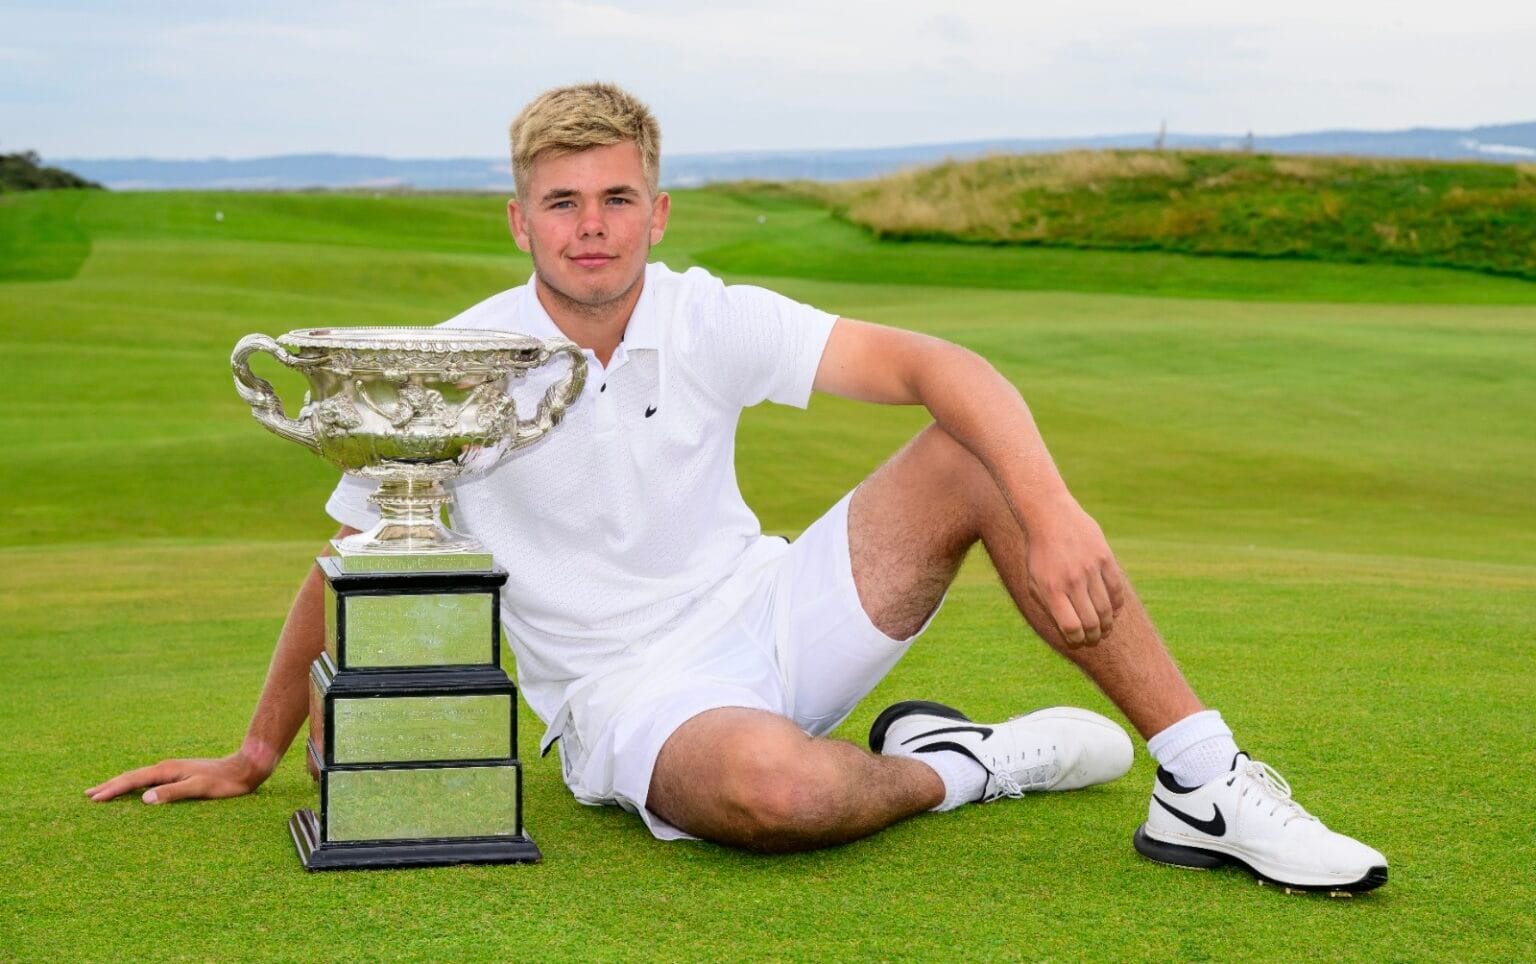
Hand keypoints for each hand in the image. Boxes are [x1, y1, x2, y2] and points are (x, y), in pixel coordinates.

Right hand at [85, 748, 273, 804]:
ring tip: (104, 791)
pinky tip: (136, 790)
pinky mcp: (180, 774)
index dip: (112, 789)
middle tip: (88, 794)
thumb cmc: (224, 782)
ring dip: (121, 784)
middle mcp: (167, 767)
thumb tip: (144, 799)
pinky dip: (136, 785)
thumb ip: (173, 793)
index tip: (93, 798)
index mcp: (167, 770)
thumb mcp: (199, 788)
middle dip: (110, 785)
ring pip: (140, 777)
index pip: (133, 780)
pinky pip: (150, 780)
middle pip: (132, 776)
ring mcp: (173, 770)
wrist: (244, 768)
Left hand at [1024, 498, 1125, 646]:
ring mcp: (1089, 569)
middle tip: (1095, 639)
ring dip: (1108, 624)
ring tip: (1105, 628)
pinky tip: (1113, 611)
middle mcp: (1071, 581)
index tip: (1077, 640)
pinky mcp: (1104, 557)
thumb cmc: (1040, 554)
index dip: (1076, 639)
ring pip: (1106, 608)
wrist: (1050, 517)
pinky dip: (1117, 605)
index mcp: (1051, 589)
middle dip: (1094, 636)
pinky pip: (1116, 589)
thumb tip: (1068, 631)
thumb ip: (1049, 606)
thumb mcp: (1034, 581)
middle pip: (1091, 621)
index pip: (1070, 627)